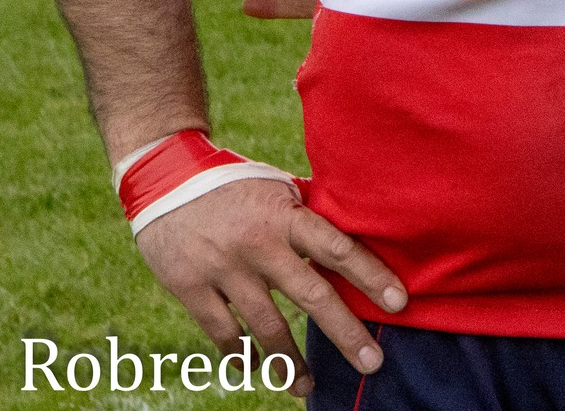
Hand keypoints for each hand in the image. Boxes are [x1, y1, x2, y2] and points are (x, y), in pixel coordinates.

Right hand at [135, 177, 405, 396]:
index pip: (338, 248)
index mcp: (286, 215)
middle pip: (311, 294)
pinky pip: (222, 332)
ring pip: (266, 325)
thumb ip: (308, 215)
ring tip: (307, 386)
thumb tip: (357, 233)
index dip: (370, 275)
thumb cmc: (235, 185)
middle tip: (373, 362)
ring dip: (289, 361)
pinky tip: (256, 370)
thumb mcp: (276, 188)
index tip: (399, 302)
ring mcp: (224, 267)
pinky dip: (241, 356)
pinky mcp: (190, 286)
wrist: (165, 178)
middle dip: (345, 332)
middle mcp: (259, 243)